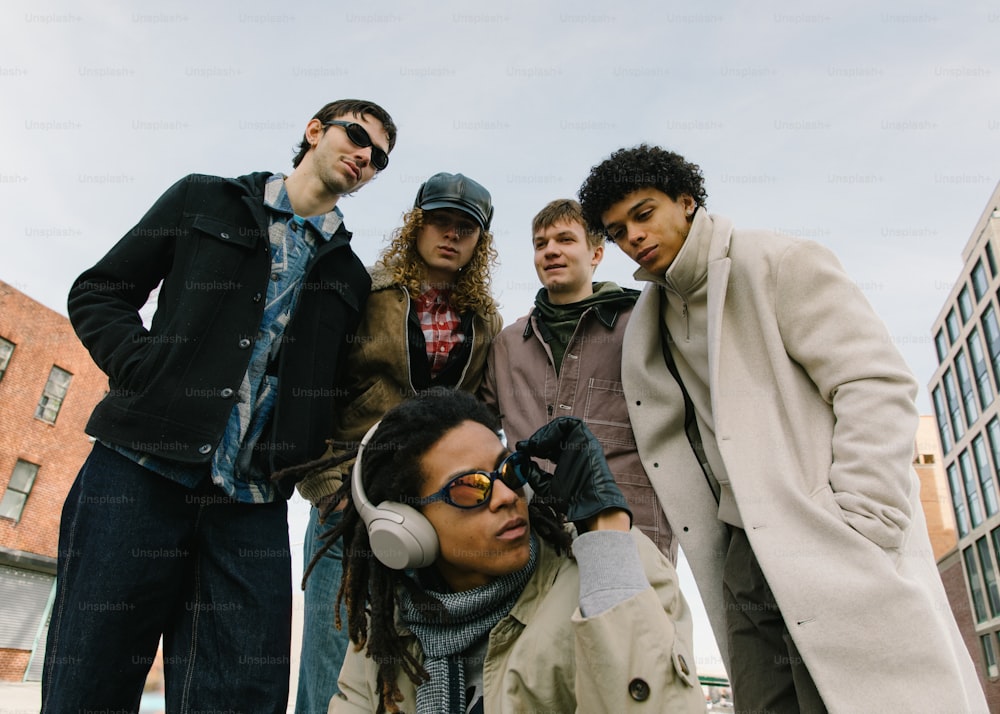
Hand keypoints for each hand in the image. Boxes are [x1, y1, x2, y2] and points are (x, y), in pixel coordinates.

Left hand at [516, 417, 630, 530]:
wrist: (587, 503)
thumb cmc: (571, 500)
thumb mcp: (546, 487)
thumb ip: (535, 475)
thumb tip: (525, 464)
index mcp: (566, 460)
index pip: (547, 447)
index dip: (533, 446)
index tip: (521, 449)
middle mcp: (574, 449)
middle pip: (553, 435)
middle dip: (537, 439)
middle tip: (527, 448)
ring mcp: (581, 443)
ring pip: (561, 426)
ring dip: (545, 433)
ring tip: (535, 446)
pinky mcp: (586, 438)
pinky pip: (570, 423)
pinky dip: (554, 429)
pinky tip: (544, 444)